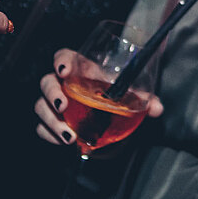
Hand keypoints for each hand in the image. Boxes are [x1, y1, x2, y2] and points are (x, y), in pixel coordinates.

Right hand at [33, 48, 164, 144]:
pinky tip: (63, 141)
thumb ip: (143, 99)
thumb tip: (156, 108)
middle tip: (63, 106)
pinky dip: (50, 135)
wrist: (110, 117)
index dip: (61, 61)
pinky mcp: (53, 122)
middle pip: (47, 82)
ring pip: (41, 106)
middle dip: (51, 93)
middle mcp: (64, 84)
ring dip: (51, 120)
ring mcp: (55, 104)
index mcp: (81, 68)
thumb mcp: (130, 94)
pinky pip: (42, 127)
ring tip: (68, 135)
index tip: (64, 70)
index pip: (64, 57)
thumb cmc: (116, 95)